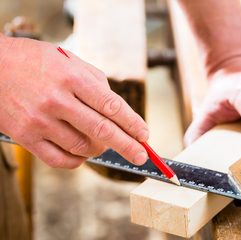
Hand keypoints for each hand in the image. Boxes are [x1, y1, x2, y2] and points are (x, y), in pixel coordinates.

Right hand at [0, 36, 148, 167]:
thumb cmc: (35, 61)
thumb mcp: (69, 60)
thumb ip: (95, 83)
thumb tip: (118, 110)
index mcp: (71, 78)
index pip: (112, 106)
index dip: (133, 123)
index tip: (145, 135)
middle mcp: (56, 100)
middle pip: (102, 131)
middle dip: (128, 146)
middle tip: (142, 156)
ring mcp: (39, 120)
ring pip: (83, 147)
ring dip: (100, 150)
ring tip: (104, 144)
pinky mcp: (25, 136)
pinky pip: (59, 159)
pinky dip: (77, 160)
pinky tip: (83, 153)